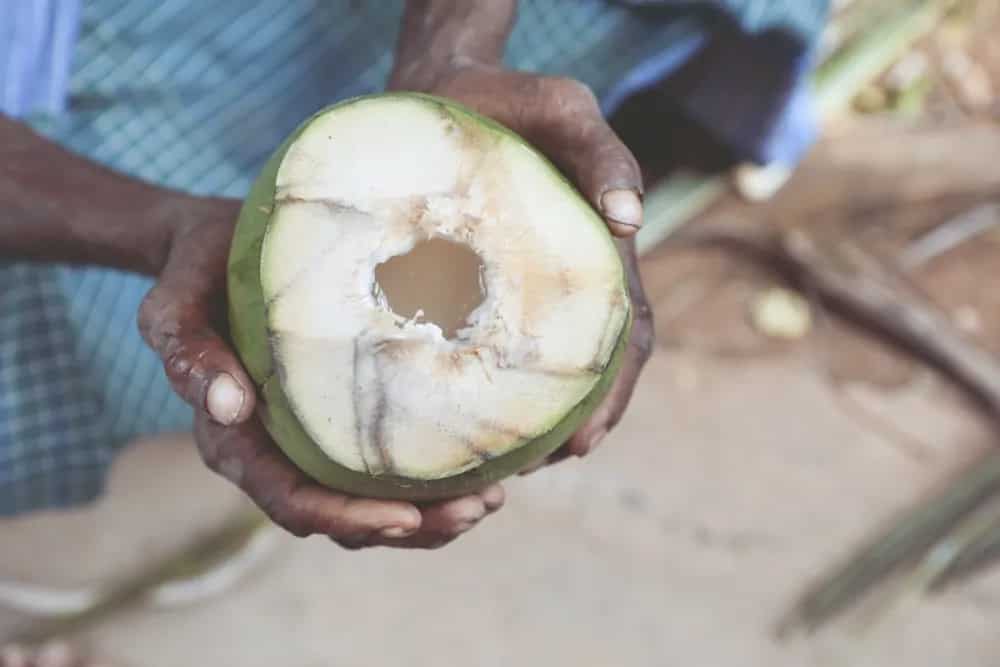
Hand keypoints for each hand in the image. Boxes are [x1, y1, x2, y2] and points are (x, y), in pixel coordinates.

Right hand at [138, 197, 503, 548]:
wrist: (216, 249)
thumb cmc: (197, 275)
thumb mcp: (175, 302)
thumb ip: (186, 352)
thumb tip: (227, 407)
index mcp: (237, 441)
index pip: (290, 498)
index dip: (346, 517)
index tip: (405, 519)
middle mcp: (278, 452)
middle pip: (345, 515)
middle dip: (412, 526)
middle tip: (476, 509)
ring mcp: (315, 440)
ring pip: (375, 500)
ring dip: (435, 511)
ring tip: (492, 496)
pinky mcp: (346, 417)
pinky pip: (390, 461)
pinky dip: (436, 471)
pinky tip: (485, 457)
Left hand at [390, 61, 654, 470]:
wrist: (446, 88)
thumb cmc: (507, 99)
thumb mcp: (560, 108)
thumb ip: (602, 151)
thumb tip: (630, 220)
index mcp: (599, 253)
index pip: (626, 337)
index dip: (613, 394)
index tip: (583, 443)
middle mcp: (568, 281)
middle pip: (592, 370)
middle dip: (575, 426)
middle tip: (533, 470)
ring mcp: (528, 288)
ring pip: (546, 369)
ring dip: (535, 422)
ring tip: (498, 465)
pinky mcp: (482, 287)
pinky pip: (494, 347)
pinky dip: (492, 388)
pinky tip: (461, 418)